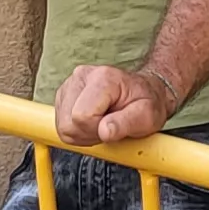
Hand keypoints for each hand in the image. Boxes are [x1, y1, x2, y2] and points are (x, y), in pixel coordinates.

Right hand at [52, 63, 173, 144]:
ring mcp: (70, 83)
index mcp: (103, 78)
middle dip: (88, 133)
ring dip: (82, 133)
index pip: (82, 116)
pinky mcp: (64, 94)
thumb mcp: (147, 116)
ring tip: (102, 123)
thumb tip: (104, 132)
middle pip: (68, 122)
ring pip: (62, 125)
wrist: (145, 92)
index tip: (113, 126)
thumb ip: (126, 124)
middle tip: (108, 126)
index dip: (97, 131)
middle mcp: (82, 76)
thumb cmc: (146, 103)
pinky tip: (93, 122)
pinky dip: (76, 129)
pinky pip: (60, 123)